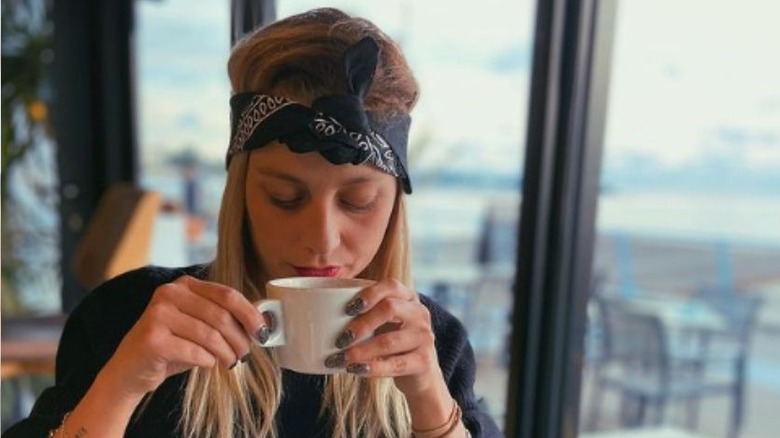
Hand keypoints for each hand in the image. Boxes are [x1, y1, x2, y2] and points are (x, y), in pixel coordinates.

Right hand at [100, 275, 267, 399]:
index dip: (250, 314)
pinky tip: (208, 364)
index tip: (263, 332)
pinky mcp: (152, 339)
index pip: (227, 294)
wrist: (131, 371)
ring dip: (226, 353)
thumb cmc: (172, 348)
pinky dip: (208, 361)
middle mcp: (169, 293)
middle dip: (240, 338)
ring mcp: (158, 314)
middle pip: (221, 315)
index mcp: (184, 285)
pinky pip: (194, 352)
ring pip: (210, 335)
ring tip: (230, 362)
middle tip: (246, 354)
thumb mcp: (199, 326)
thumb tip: (262, 321)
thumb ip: (223, 318)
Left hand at [325, 278, 443, 398]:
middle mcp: (419, 314)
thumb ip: (362, 314)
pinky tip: (356, 370)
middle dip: (360, 324)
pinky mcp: (424, 362)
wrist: (421, 375)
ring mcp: (424, 337)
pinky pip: (394, 364)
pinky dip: (371, 368)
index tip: (347, 309)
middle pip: (389, 308)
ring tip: (341, 359)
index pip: (391, 285)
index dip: (368, 294)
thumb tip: (313, 313)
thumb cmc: (392, 344)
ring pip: (388, 341)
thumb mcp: (382, 324)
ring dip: (360, 351)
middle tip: (340, 340)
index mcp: (408, 298)